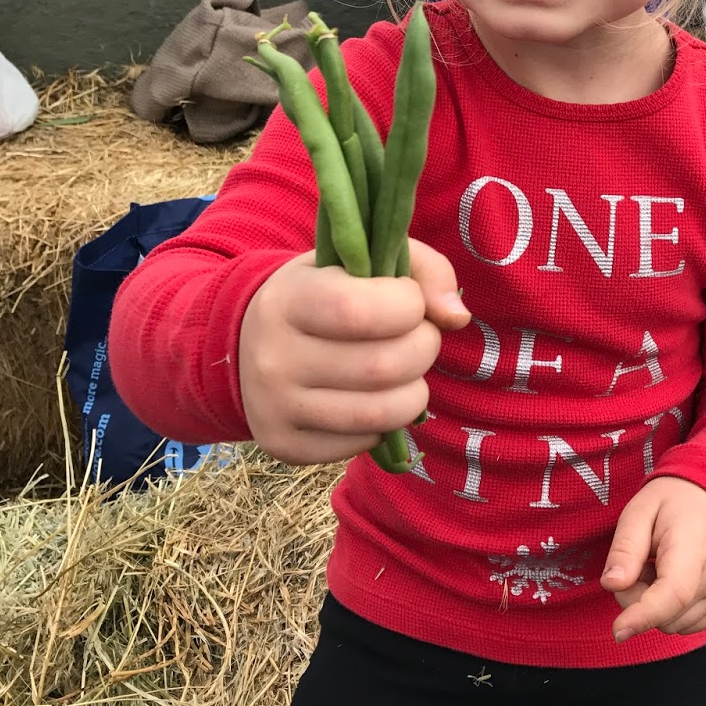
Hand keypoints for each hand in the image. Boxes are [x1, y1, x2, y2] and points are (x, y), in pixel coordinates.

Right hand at [238, 236, 469, 465]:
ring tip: (406, 372)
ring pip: (380, 414)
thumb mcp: (362, 259)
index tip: (408, 300)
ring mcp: (274, 408)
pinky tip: (372, 397)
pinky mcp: (284, 445)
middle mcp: (272, 357)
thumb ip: (422, 269)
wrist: (248, 341)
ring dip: (414, 391)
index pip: (360, 311)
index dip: (408, 305)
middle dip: (423, 349)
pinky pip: (363, 442)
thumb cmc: (324, 291)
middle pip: (383, 367)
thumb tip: (458, 317)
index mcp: (288, 299)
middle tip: (418, 338)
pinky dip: (385, 422)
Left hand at [600, 477, 705, 643]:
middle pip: (665, 614)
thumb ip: (625, 547)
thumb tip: (612, 585)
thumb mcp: (639, 511)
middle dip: (638, 598)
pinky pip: (685, 625)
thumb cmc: (671, 504)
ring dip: (654, 606)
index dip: (644, 615)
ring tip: (659, 567)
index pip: (674, 592)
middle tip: (639, 564)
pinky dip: (671, 610)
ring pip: (673, 625)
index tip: (618, 632)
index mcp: (694, 546)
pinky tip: (674, 579)